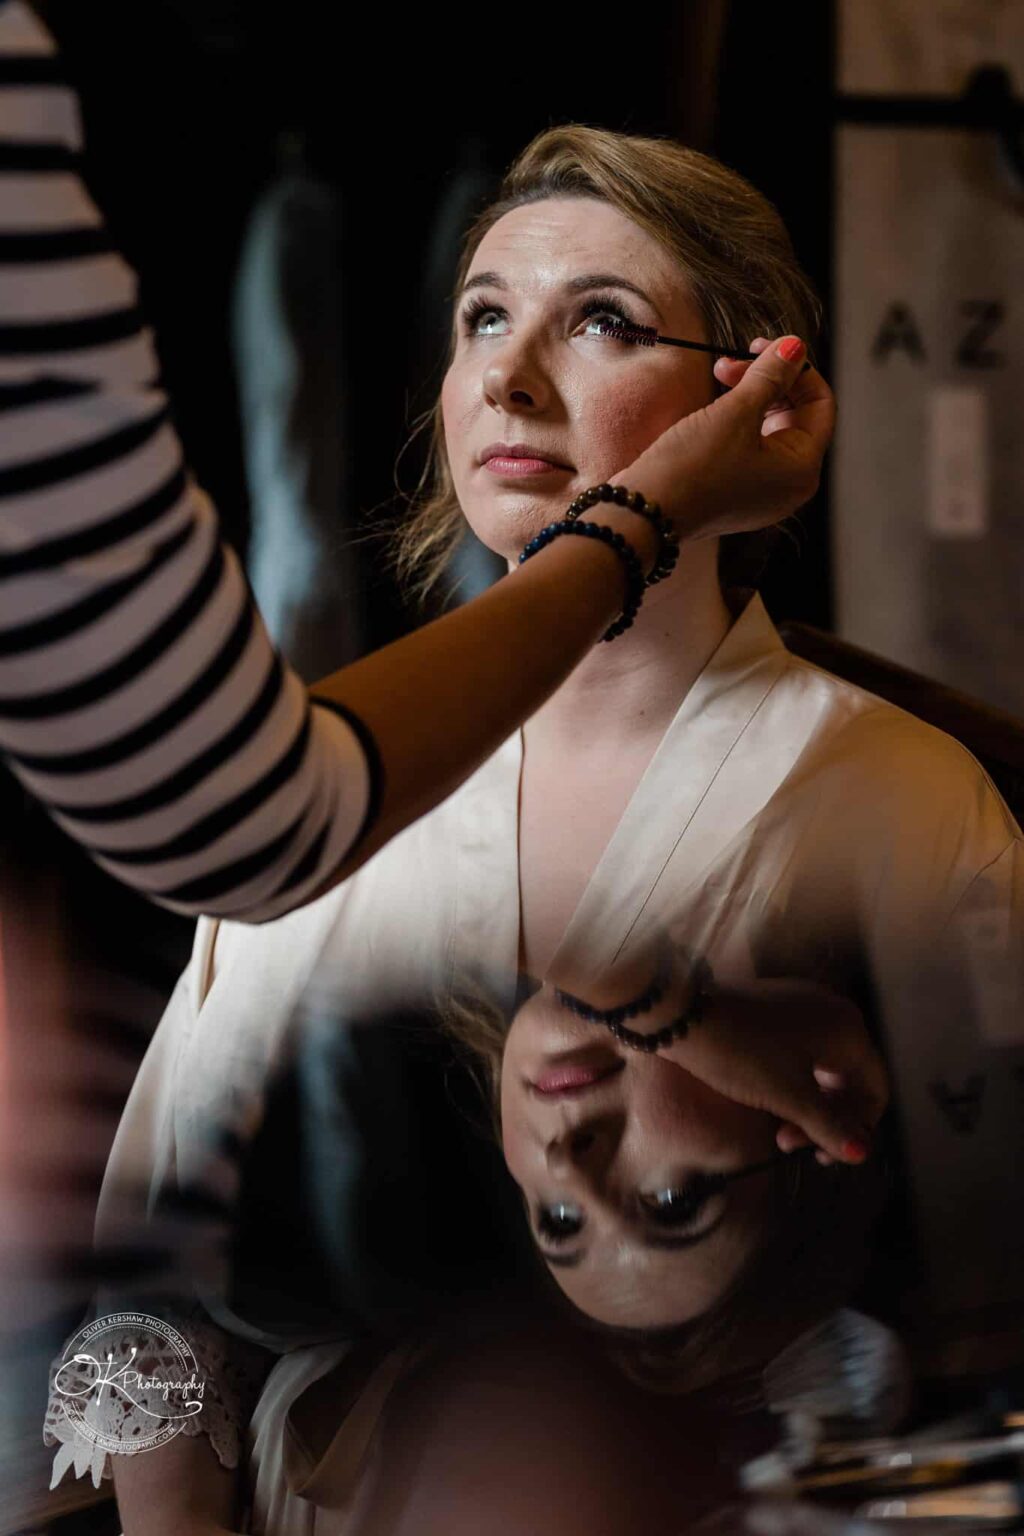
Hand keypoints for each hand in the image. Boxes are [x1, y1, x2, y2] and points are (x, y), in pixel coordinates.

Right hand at [613, 334, 835, 540]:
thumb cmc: (691, 469)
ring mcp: (762, 493)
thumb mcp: (735, 412)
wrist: (643, 515)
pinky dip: (737, 422)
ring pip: (769, 429)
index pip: (820, 404)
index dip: (797, 369)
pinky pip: (750, 448)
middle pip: (795, 415)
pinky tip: (714, 405)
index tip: (766, 346)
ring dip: (748, 396)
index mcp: (802, 470)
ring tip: (718, 375)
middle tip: (733, 360)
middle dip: (768, 380)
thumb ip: (771, 375)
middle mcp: (789, 486)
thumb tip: (795, 348)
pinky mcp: (736, 494)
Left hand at [664, 976, 888, 1164]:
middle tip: (792, 1146)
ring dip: (807, 1106)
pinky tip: (772, 1103)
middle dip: (826, 1120)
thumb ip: (830, 1127)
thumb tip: (862, 1153)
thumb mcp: (791, 1097)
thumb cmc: (745, 1056)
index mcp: (848, 1030)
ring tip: (779, 1134)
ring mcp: (804, 1006)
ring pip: (822, 1069)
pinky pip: (801, 1052)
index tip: (826, 1155)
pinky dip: (794, 1082)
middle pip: (849, 1079)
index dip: (859, 1128)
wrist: (686, 1016)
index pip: (875, 1088)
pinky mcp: (777, 1008)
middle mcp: (834, 1011)